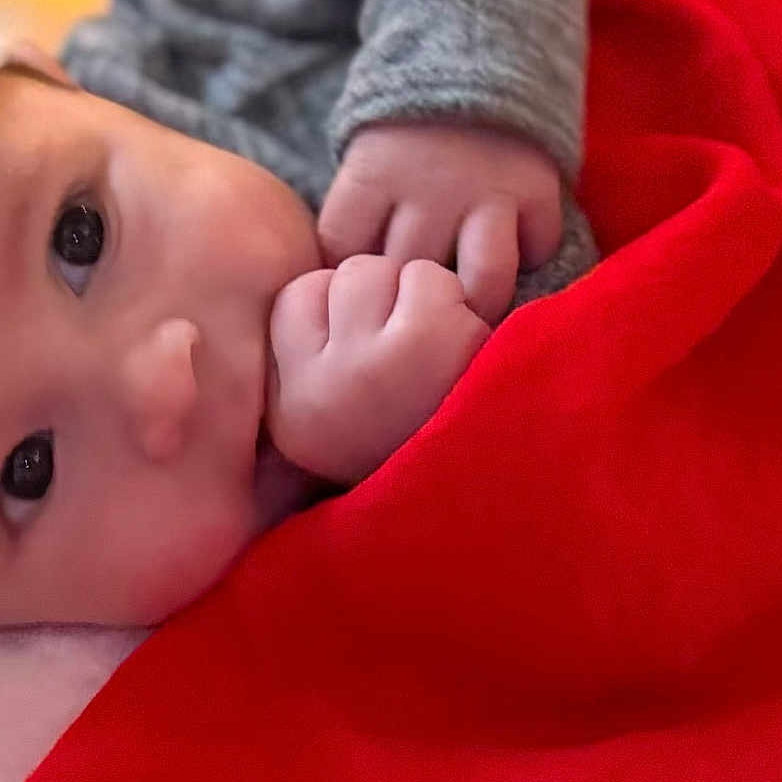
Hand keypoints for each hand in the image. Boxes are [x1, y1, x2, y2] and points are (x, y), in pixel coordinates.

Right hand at [266, 252, 490, 486]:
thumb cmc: (422, 441)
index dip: (343, 307)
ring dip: (419, 294)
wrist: (492, 511)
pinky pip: (427, 278)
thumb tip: (330, 279)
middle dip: (383, 297)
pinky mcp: (422, 343)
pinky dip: (454, 301)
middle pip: (341, 278)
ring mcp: (366, 364)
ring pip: (380, 270)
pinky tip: (465, 348)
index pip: (295, 300)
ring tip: (441, 351)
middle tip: (415, 354)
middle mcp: (317, 387)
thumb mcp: (343, 413)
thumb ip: (319, 352)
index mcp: (289, 409)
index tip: (375, 349)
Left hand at [318, 121, 562, 325]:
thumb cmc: (407, 138)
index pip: (344, 251)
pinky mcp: (535, 189)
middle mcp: (428, 185)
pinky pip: (536, 249)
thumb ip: (356, 219)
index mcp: (372, 175)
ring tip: (470, 314)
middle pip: (412, 274)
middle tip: (414, 315)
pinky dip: (529, 260)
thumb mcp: (365, 165)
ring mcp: (485, 190)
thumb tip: (342, 294)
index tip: (360, 285)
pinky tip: (514, 259)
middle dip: (407, 302)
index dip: (348, 277)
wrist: (474, 63)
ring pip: (482, 280)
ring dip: (476, 304)